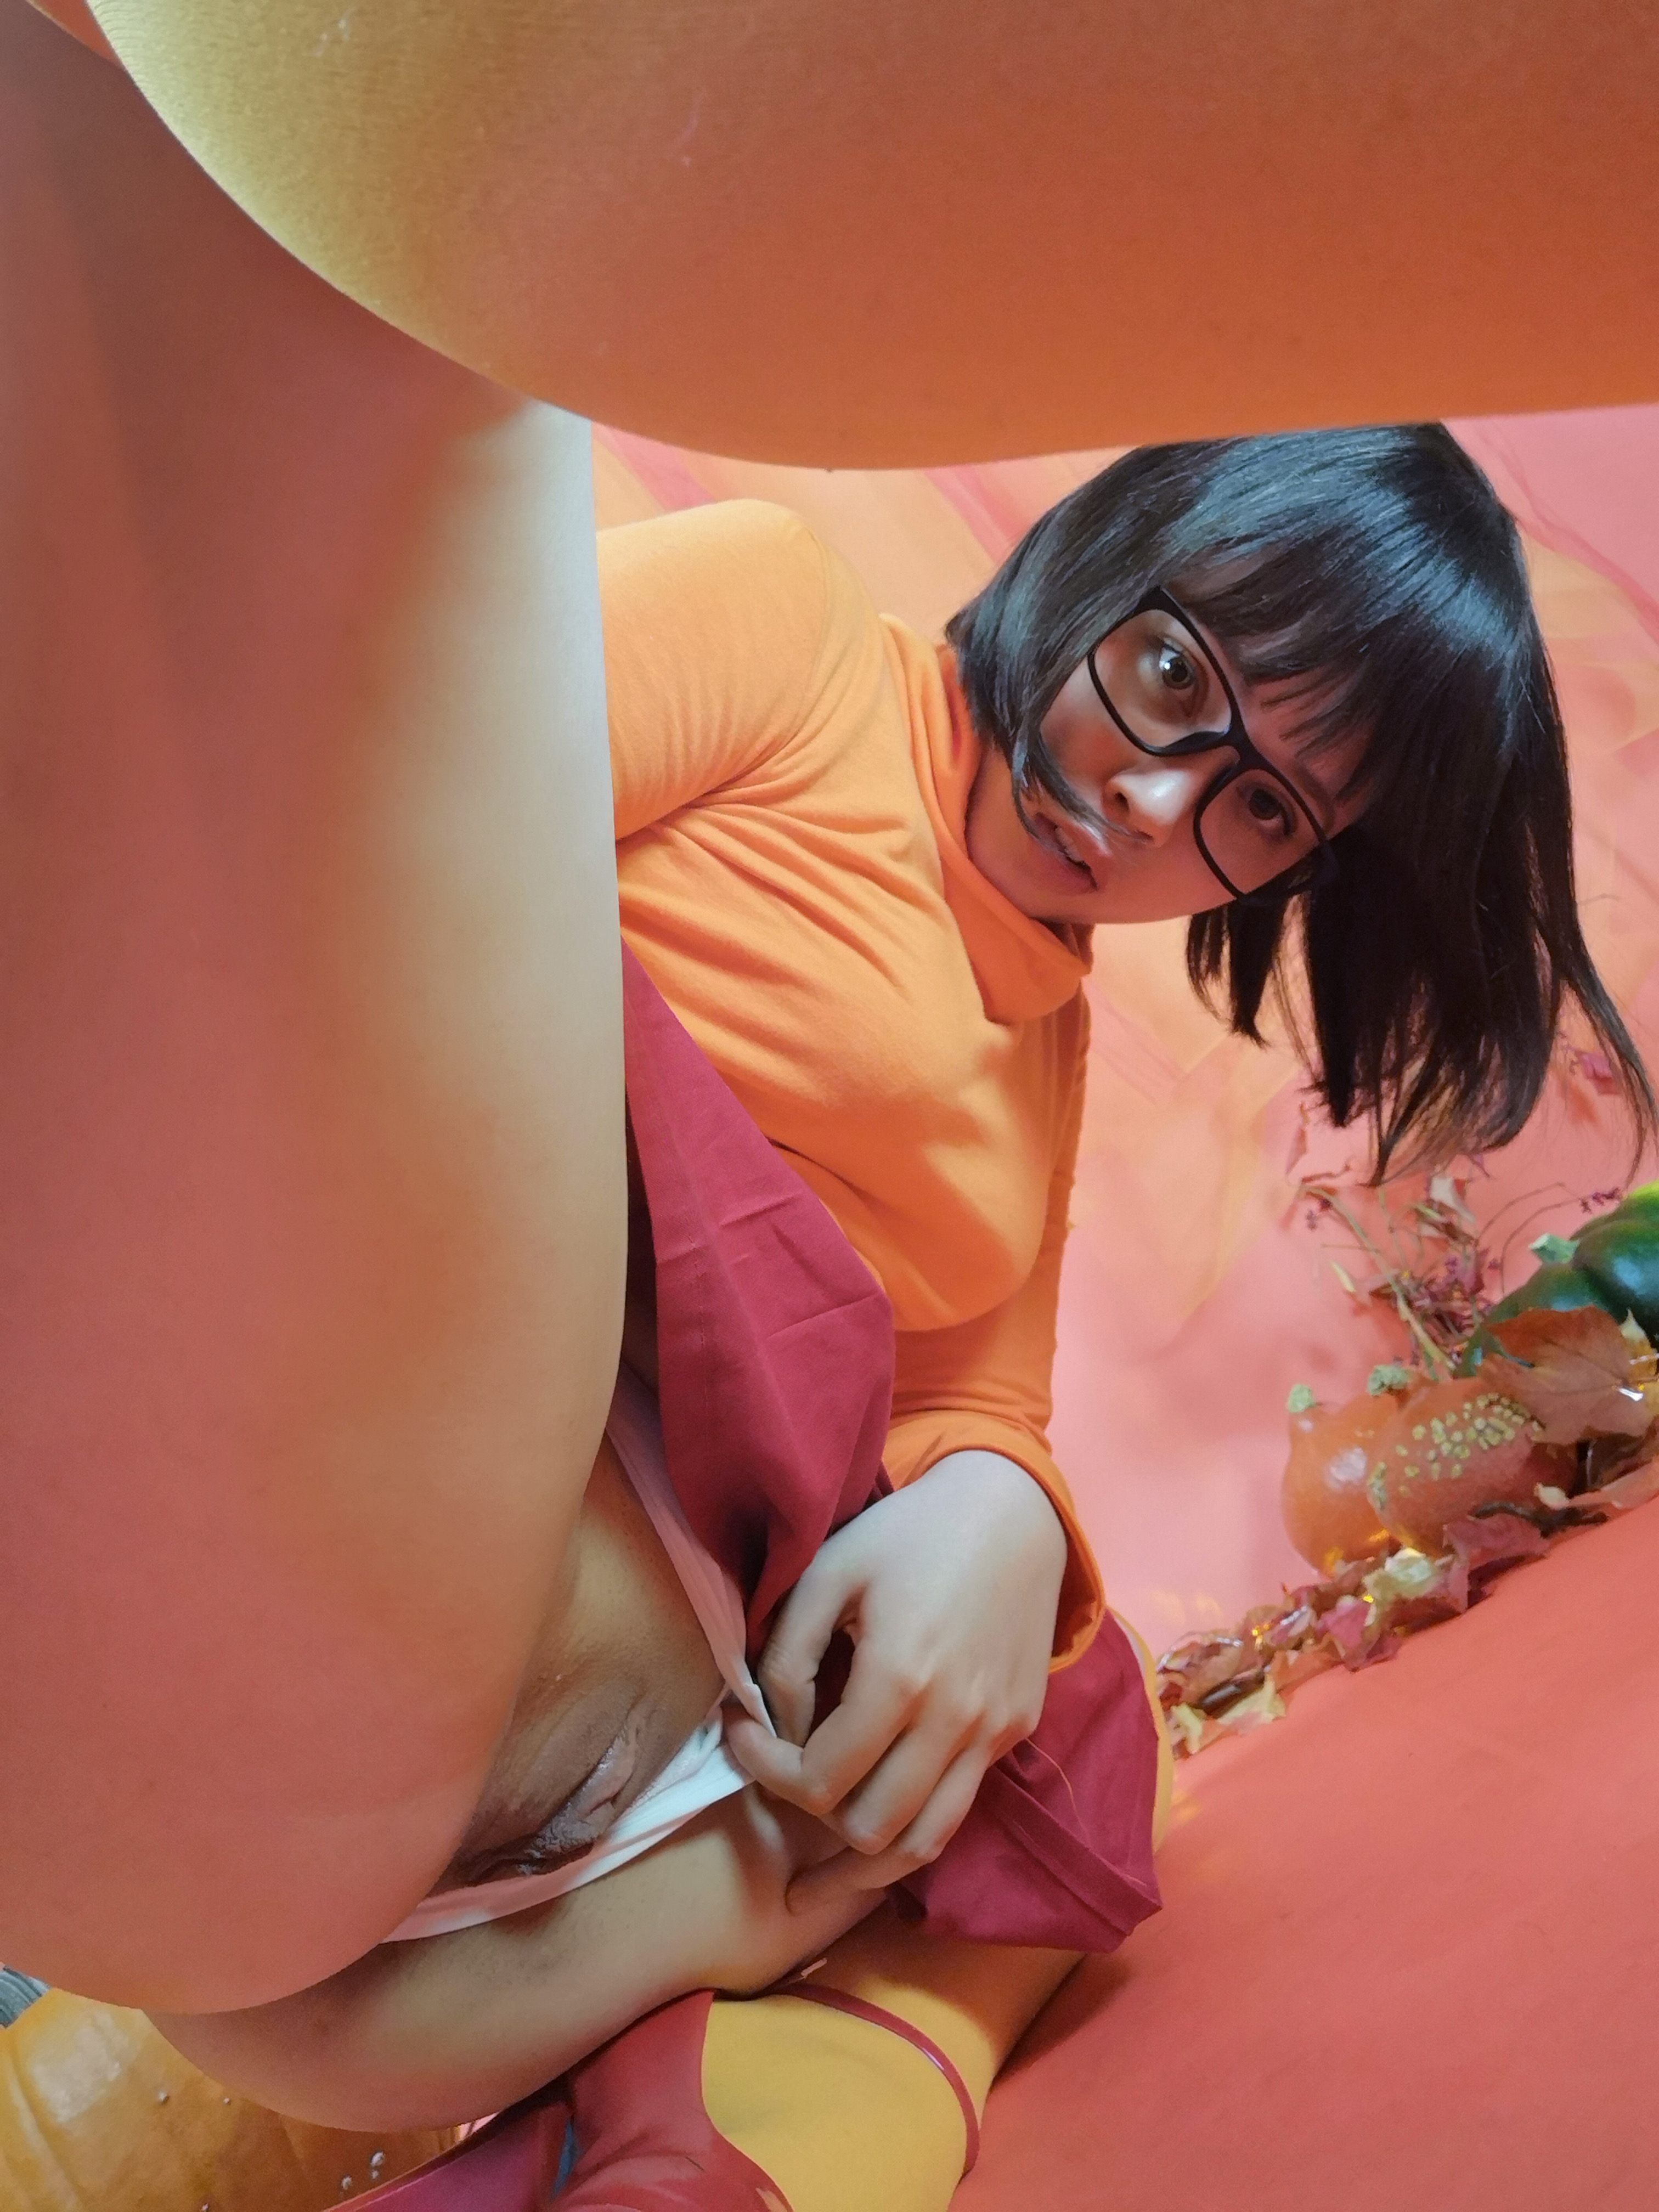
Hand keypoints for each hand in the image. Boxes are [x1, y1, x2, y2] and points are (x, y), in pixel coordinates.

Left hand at [726, 1451, 1067, 1908]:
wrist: (1012, 1511)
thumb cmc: (909, 1533)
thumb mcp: (827, 1573)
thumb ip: (788, 1660)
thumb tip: (778, 1735)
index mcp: (901, 1677)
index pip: (819, 1778)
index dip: (764, 1770)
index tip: (740, 1734)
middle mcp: (955, 1720)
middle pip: (869, 1829)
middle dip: (809, 1822)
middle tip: (778, 1786)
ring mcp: (994, 1732)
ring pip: (925, 1843)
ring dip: (862, 1871)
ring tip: (813, 1891)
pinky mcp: (1016, 1729)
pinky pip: (958, 1805)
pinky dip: (912, 1828)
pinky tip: (874, 1826)